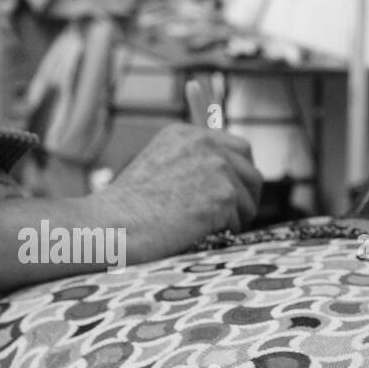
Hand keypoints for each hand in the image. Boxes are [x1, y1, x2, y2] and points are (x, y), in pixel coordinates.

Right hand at [97, 123, 264, 261]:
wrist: (115, 225)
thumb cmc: (130, 208)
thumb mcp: (160, 168)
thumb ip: (194, 164)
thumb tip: (230, 181)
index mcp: (188, 134)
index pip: (240, 147)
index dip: (241, 175)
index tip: (234, 194)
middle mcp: (205, 143)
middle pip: (253, 172)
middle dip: (246, 198)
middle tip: (231, 217)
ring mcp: (216, 167)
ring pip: (249, 200)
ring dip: (233, 219)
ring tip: (201, 227)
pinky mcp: (223, 195)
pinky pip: (239, 221)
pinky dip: (222, 233)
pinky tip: (194, 233)